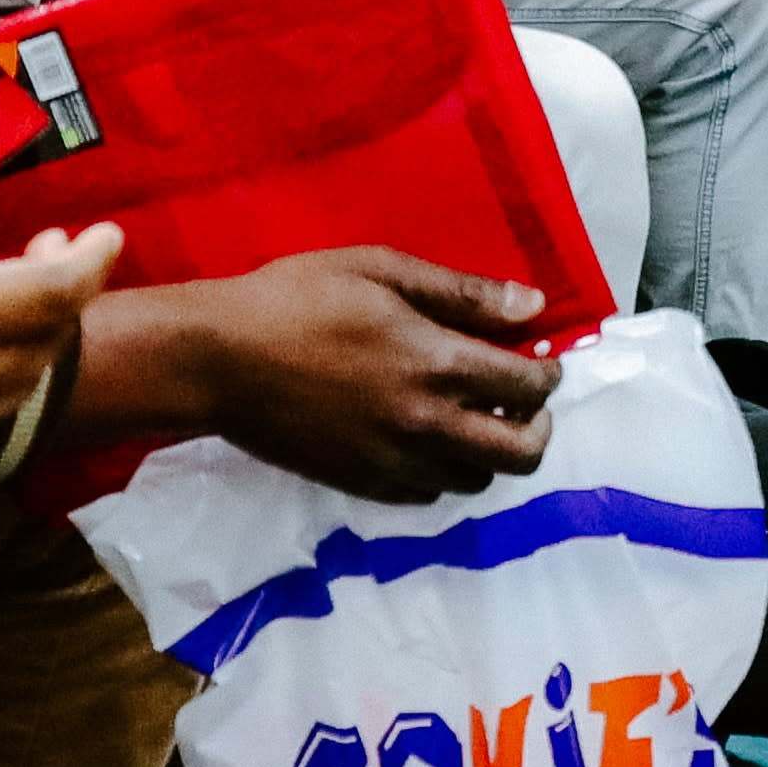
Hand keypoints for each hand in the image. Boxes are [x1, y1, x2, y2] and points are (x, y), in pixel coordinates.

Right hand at [98, 249, 560, 501]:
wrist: (218, 360)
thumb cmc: (297, 298)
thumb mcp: (382, 270)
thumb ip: (463, 294)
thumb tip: (533, 306)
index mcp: (437, 364)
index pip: (527, 388)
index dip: (548, 376)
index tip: (543, 364)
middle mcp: (426, 424)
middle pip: (520, 454)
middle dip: (539, 428)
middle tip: (525, 404)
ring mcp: (394, 462)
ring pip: (477, 480)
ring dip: (490, 451)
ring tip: (475, 418)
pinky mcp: (362, 484)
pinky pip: (429, 495)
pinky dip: (445, 472)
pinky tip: (429, 439)